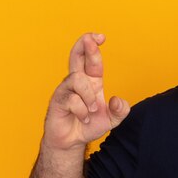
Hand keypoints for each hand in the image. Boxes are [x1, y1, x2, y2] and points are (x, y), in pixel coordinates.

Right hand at [43, 33, 129, 149]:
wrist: (71, 141)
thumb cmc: (89, 125)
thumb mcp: (112, 119)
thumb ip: (120, 110)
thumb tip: (117, 100)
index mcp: (91, 81)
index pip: (92, 60)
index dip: (94, 46)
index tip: (101, 36)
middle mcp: (77, 82)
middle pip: (76, 56)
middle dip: (83, 45)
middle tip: (91, 39)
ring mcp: (65, 90)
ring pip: (78, 80)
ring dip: (89, 97)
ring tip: (92, 110)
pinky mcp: (57, 101)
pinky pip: (73, 100)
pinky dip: (82, 111)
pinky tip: (83, 118)